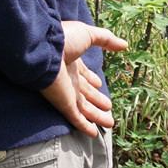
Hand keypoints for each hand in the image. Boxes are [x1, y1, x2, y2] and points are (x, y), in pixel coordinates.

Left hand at [39, 20, 127, 136]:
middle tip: (108, 108)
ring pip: (84, 108)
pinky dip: (84, 126)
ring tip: (109, 123)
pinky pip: (75, 118)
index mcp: (72, 62)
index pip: (83, 74)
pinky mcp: (62, 104)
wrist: (43, 49)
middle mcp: (69, 79)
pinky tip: (93, 133)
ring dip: (96, 116)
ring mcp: (66, 92)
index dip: (92, 80)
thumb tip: (124, 45)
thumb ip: (105, 39)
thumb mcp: (87, 35)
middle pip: (85, 93)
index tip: (99, 84)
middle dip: (96, 100)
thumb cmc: (63, 39)